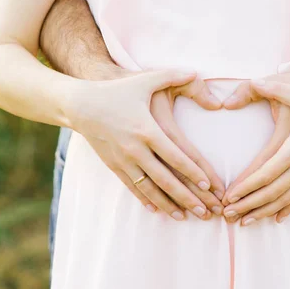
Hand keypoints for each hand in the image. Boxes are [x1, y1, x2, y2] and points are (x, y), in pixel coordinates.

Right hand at [65, 69, 220, 220]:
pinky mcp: (113, 166)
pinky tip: (158, 211)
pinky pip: (132, 187)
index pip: (176, 156)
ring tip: (185, 217)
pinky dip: (146, 200)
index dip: (193, 172)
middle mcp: (135, 148)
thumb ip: (172, 75)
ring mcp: (123, 160)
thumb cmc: (117, 91)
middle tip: (205, 212)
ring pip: (150, 188)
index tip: (209, 186)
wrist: (80, 104)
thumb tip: (197, 71)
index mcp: (147, 129)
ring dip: (169, 205)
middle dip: (188, 197)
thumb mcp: (144, 79)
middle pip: (166, 179)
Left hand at [221, 71, 289, 222]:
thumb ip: (273, 87)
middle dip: (248, 205)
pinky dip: (286, 209)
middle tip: (228, 215)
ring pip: (284, 200)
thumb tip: (250, 81)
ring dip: (262, 212)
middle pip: (272, 192)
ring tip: (244, 222)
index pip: (266, 173)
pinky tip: (275, 219)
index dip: (246, 187)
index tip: (228, 197)